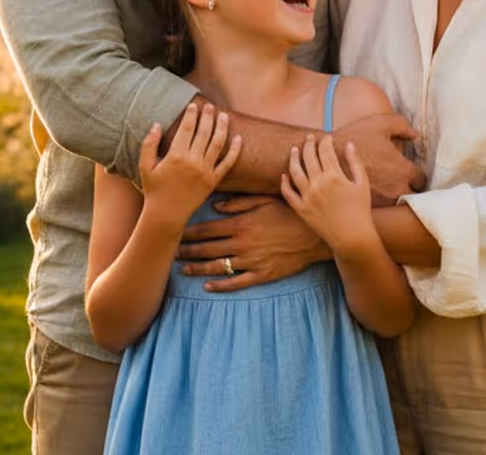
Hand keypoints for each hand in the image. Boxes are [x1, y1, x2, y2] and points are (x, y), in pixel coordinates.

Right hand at [139, 103, 241, 226]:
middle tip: (210, 106)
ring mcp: (205, 171)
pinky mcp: (213, 181)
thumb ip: (149, 144)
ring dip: (222, 127)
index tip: (193, 106)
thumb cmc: (154, 190)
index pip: (187, 128)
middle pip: (204, 132)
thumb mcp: (145, 167)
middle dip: (207, 116)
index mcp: (176, 155)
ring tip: (224, 115)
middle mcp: (193, 161)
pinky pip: (227, 163)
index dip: (191, 115)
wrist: (166, 215)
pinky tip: (239, 138)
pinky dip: (235, 151)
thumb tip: (157, 124)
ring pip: (217, 144)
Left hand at [178, 194, 326, 291]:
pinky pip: (236, 283)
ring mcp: (250, 262)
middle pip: (208, 249)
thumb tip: (216, 206)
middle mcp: (242, 244)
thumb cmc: (289, 212)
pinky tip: (207, 286)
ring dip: (198, 268)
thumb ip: (239, 203)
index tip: (176, 233)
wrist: (313, 235)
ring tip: (184, 269)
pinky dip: (220, 285)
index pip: (208, 229)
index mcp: (241, 224)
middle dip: (188, 251)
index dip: (190, 233)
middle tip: (172, 252)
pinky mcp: (260, 275)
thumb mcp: (264, 200)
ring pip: (217, 267)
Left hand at [282, 136, 378, 259]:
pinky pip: (288, 194)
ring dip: (293, 158)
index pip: (325, 151)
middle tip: (309, 137)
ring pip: (295, 171)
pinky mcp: (301, 209)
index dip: (325, 141)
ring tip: (294, 150)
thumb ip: (355, 162)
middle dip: (309, 144)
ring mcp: (308, 197)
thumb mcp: (362, 183)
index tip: (326, 137)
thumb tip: (349, 144)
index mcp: (334, 177)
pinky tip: (284, 175)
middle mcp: (318, 184)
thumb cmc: (361, 210)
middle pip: (309, 157)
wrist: (352, 237)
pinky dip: (284, 183)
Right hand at [342, 113, 423, 205]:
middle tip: (405, 183)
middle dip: (411, 190)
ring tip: (392, 192)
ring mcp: (382, 201)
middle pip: (413, 196)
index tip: (413, 172)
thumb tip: (414, 135)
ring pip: (398, 206)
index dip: (418, 174)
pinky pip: (383, 211)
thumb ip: (402, 126)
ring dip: (397, 198)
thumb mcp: (381, 124)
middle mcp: (396, 189)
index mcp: (403, 170)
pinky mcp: (368, 207)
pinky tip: (377, 197)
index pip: (420, 179)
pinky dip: (382, 205)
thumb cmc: (356, 138)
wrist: (328, 155)